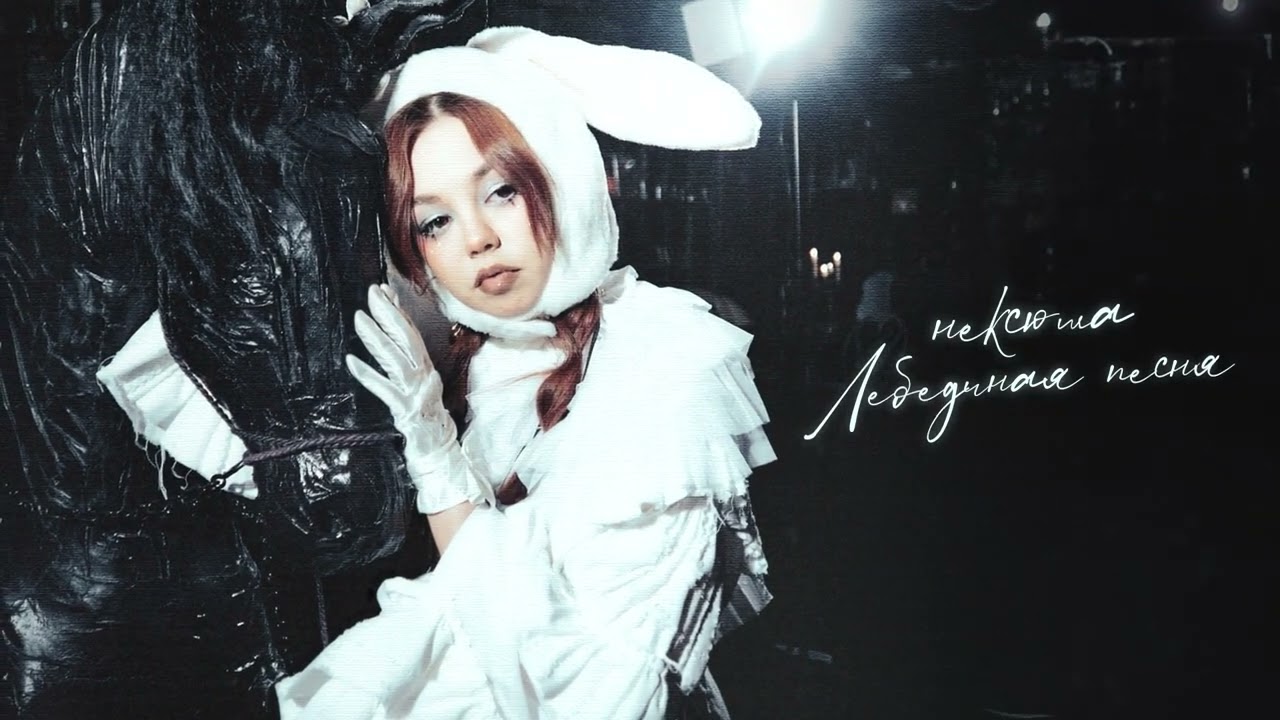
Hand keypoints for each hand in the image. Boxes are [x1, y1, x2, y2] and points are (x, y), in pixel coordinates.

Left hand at [347, 284, 491, 512]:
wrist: (442, 457)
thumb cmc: (429, 426)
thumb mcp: (421, 392)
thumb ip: (409, 369)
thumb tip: (394, 344)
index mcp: (427, 372)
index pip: (413, 335)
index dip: (398, 312)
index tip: (384, 291)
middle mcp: (425, 379)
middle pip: (407, 341)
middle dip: (388, 315)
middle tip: (372, 293)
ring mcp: (417, 395)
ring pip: (395, 360)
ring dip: (377, 338)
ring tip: (359, 318)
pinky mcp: (406, 412)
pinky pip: (385, 390)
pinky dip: (369, 375)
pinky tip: (352, 362)